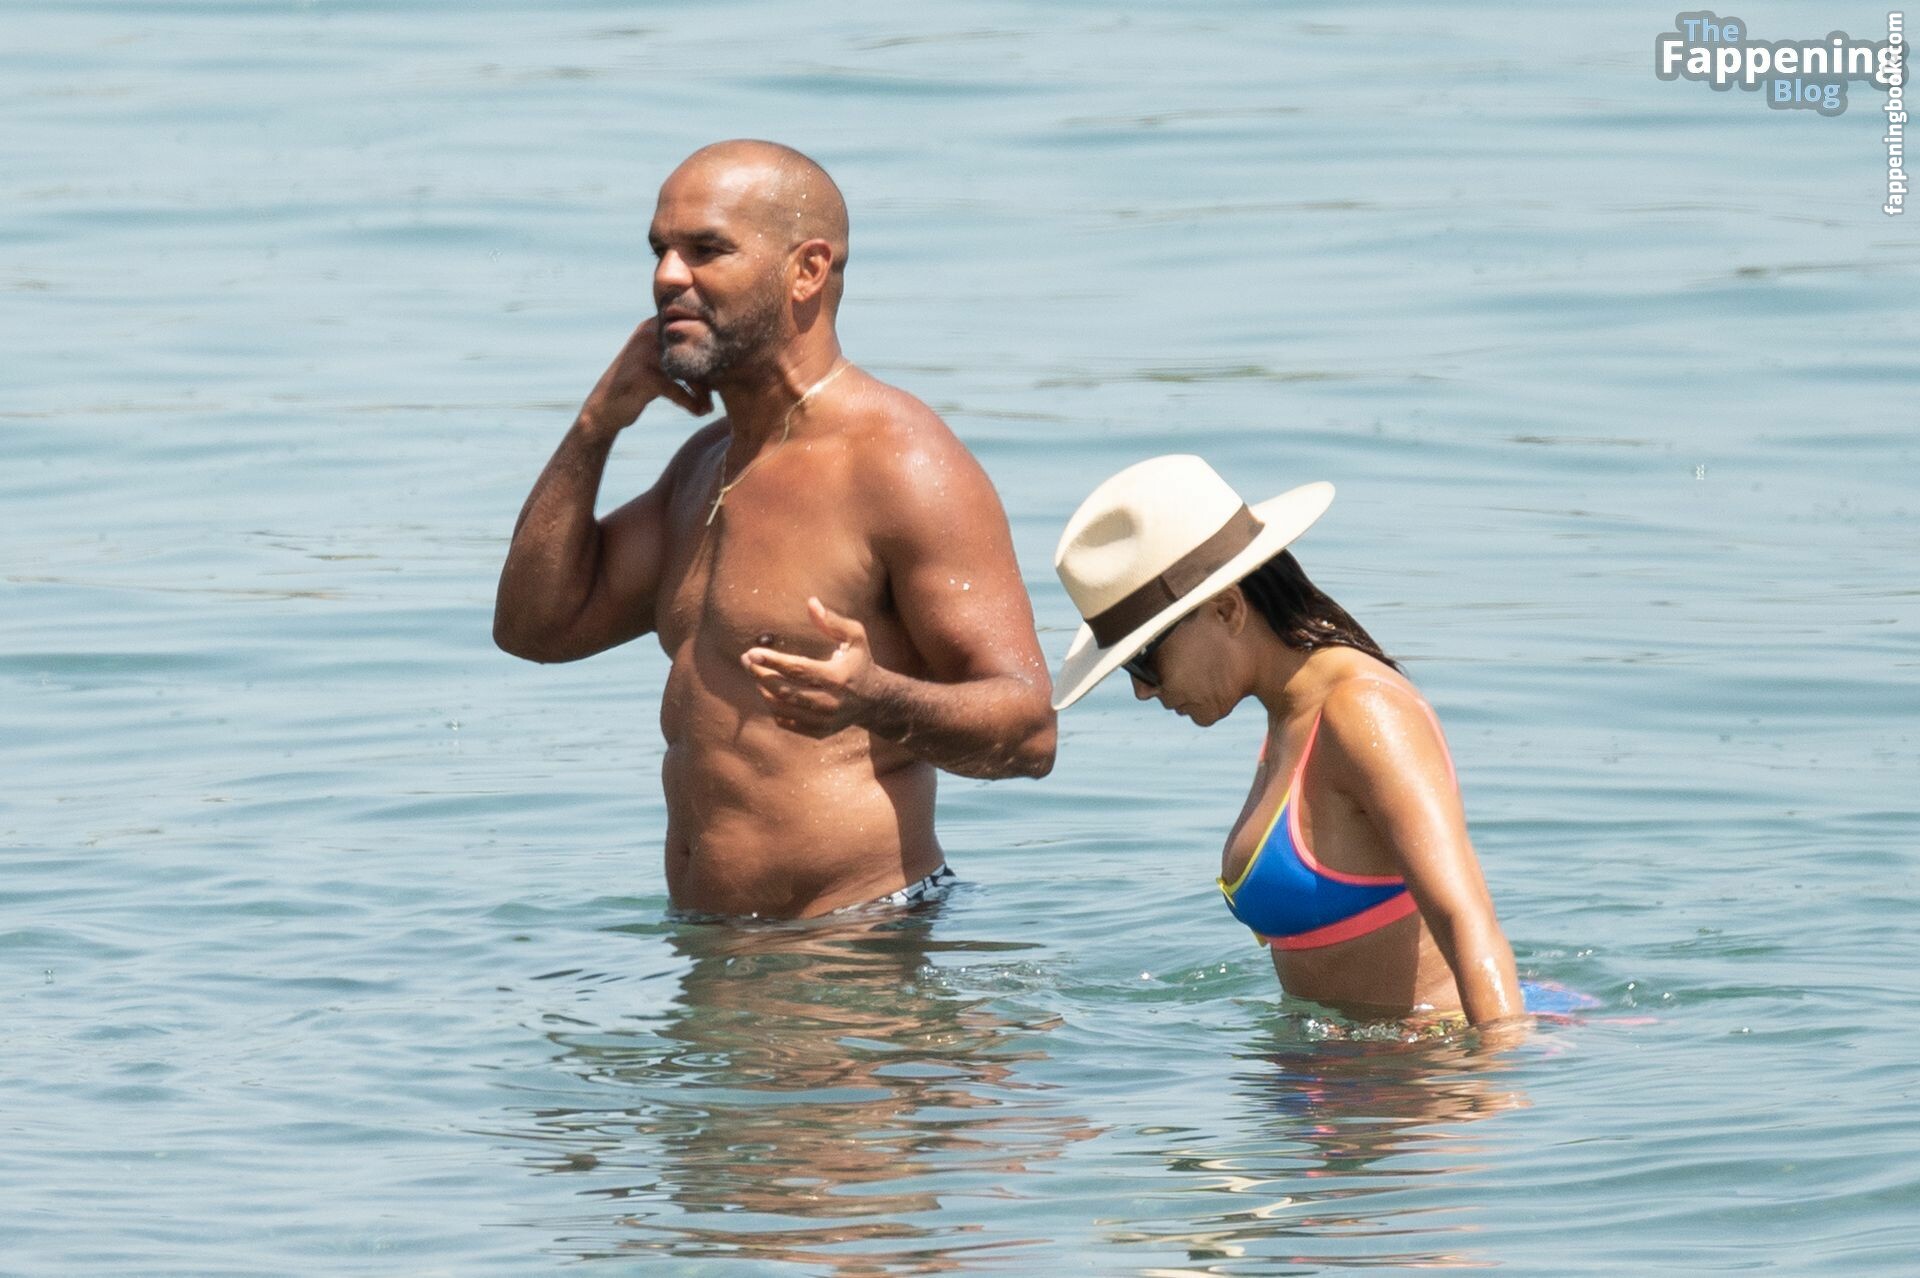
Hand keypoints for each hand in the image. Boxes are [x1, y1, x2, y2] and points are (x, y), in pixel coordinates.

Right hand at [578, 317, 712, 437]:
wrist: (605, 409)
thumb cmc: (640, 386)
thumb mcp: (659, 362)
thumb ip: (682, 352)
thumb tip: (725, 354)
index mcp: (655, 324)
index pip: (693, 329)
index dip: (711, 349)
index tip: (725, 369)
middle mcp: (649, 333)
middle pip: (693, 349)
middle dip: (709, 374)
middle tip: (718, 392)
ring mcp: (645, 353)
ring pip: (688, 370)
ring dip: (703, 392)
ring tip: (709, 406)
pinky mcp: (644, 376)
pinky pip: (678, 390)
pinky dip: (692, 403)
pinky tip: (699, 412)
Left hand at [741, 598, 880, 736]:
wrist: (876, 700)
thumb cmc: (860, 662)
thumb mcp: (856, 637)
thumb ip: (834, 621)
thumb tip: (811, 602)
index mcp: (837, 678)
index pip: (798, 670)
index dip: (772, 661)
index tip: (751, 653)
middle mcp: (830, 702)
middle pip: (784, 691)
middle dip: (760, 675)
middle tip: (746, 660)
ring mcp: (824, 721)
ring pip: (782, 709)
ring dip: (764, 691)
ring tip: (757, 675)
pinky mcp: (819, 732)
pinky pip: (787, 722)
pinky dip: (774, 707)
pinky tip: (770, 692)